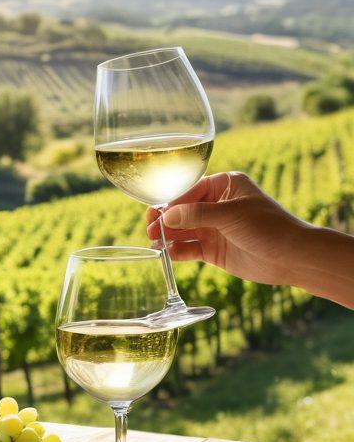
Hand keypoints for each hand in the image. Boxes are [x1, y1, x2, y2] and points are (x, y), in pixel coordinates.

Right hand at [145, 172, 309, 287]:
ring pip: (183, 230)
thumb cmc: (268, 226)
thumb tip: (166, 216)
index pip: (189, 190)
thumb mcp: (231, 214)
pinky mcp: (214, 250)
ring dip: (168, 236)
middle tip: (149, 228)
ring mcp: (214, 228)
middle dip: (165, 220)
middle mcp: (217, 205)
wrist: (291, 256)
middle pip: (182, 210)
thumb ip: (197, 214)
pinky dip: (178, 251)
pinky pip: (190, 248)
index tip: (156, 213)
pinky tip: (168, 254)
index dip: (171, 202)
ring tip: (154, 242)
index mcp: (224, 185)